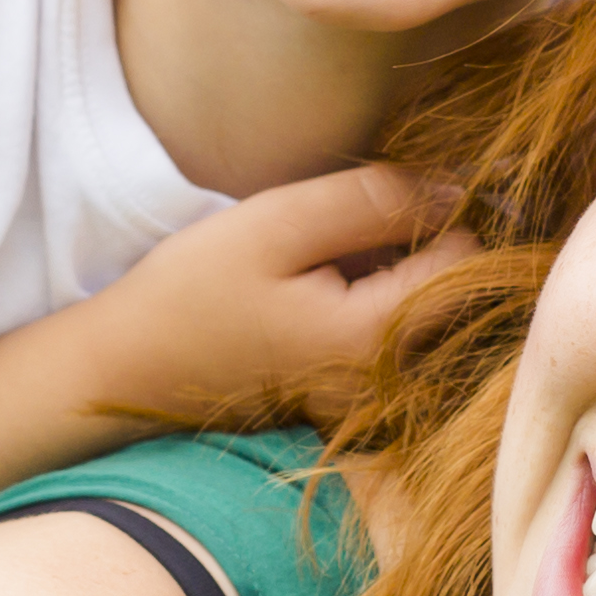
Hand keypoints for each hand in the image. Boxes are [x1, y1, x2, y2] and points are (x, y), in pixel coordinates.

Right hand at [65, 164, 459, 429]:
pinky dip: (373, 307)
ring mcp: (371, 403)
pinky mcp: (350, 404)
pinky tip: (319, 294)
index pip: (468, 260)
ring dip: (396, 277)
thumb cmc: (191, 292)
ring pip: (426, 317)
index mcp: (378, 338)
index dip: (441, 212)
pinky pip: (394, 342)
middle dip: (422, 247)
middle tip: (348, 230)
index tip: (387, 195)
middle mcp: (390, 384)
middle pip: (456, 294)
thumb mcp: (276, 224)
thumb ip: (372, 202)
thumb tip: (456, 191)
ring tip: (327, 262)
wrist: (127, 370)